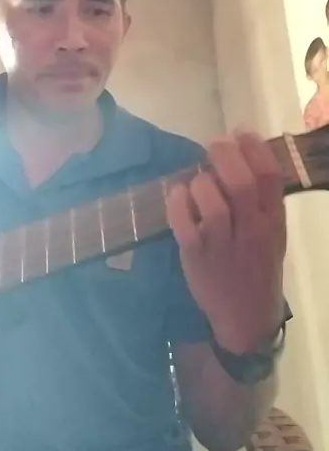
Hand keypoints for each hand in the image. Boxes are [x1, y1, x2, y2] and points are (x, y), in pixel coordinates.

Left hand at [166, 131, 285, 353]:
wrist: (245, 318)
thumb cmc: (256, 268)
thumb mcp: (272, 236)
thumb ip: (263, 202)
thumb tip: (243, 156)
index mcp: (273, 223)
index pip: (270, 177)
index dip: (254, 148)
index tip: (240, 132)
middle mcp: (252, 231)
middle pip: (241, 184)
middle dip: (225, 155)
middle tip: (214, 144)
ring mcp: (223, 245)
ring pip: (212, 201)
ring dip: (200, 181)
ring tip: (196, 182)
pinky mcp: (196, 256)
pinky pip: (183, 222)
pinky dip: (177, 202)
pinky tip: (176, 195)